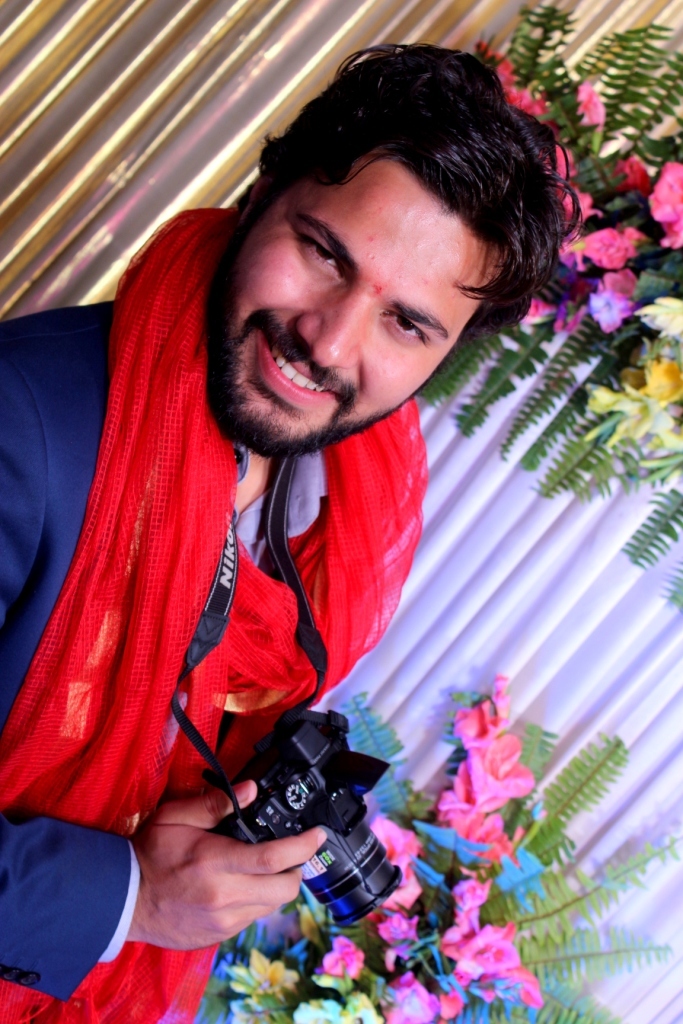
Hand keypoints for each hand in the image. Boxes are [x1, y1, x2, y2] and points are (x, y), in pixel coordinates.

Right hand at [128, 781, 324, 948]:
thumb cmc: (149, 854)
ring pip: (271, 906)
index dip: (303, 847)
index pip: (274, 859)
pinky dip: (255, 901)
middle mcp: (224, 897)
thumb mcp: (176, 816)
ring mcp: (222, 922)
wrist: (124, 900)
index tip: (317, 835)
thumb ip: (215, 804)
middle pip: (284, 890)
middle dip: (296, 870)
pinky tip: (241, 886)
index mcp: (215, 863)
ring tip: (263, 869)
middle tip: (292, 854)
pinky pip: (252, 919)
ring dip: (276, 887)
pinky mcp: (218, 937)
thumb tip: (250, 790)